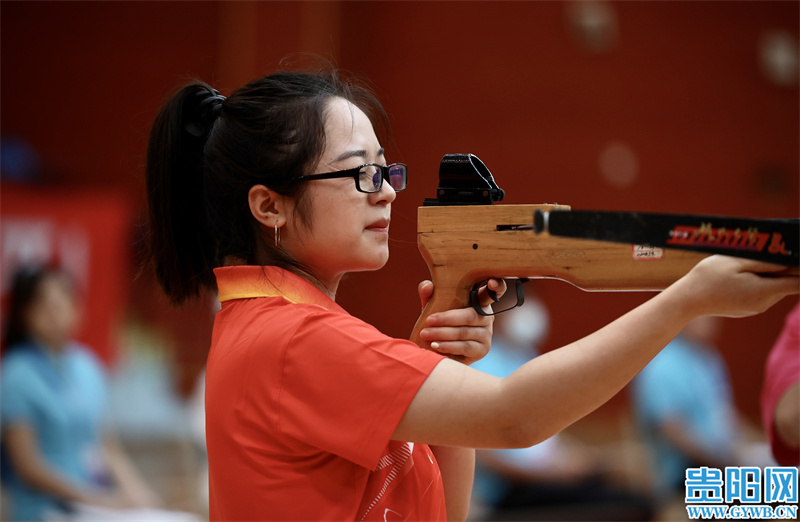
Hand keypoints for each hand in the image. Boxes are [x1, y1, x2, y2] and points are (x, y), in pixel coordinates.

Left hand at [416, 279, 505, 364]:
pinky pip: (465, 347)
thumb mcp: (434, 306)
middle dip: (447, 318)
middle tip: (429, 320)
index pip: (494, 290)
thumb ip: (429, 295)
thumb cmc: (440, 321)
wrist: (441, 347)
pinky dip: (448, 346)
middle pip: (470, 316)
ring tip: (426, 334)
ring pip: (464, 332)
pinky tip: (435, 345)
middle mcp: (487, 316)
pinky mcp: (483, 350)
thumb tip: (427, 286)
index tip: (491, 282)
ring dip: (443, 334)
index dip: (496, 286)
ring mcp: (487, 334)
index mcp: (479, 300)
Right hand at [676, 256, 798, 317]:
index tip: (796, 259)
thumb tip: (789, 261)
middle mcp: (763, 303)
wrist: (687, 300)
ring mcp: (755, 308)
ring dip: (769, 276)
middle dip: (783, 269)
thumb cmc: (708, 277)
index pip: (798, 284)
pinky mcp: (747, 309)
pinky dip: (758, 283)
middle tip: (767, 254)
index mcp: (763, 291)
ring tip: (747, 264)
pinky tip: (739, 276)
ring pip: (774, 289)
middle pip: (786, 284)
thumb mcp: (736, 262)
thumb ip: (765, 262)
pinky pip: (761, 294)